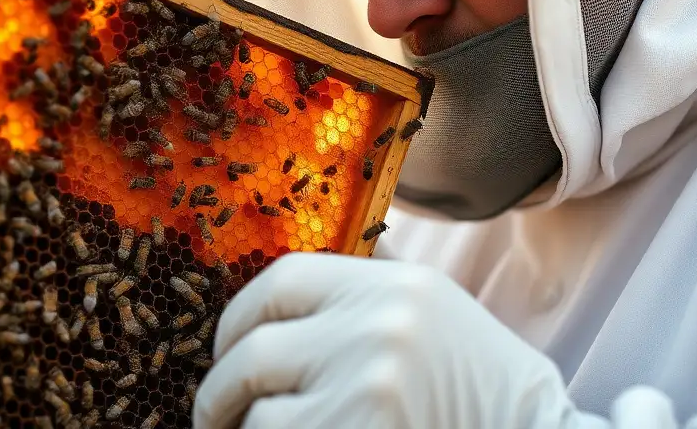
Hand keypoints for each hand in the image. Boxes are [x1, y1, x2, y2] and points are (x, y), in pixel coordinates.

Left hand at [193, 252, 587, 428]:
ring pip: (259, 415)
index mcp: (393, 288)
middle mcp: (376, 333)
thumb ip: (362, 292)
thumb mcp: (431, 313)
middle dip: (222, 392)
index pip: (281, 281)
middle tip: (216, 414)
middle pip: (253, 351)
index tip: (227, 348)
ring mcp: (366, 393)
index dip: (239, 318)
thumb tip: (286, 286)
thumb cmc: (480, 392)